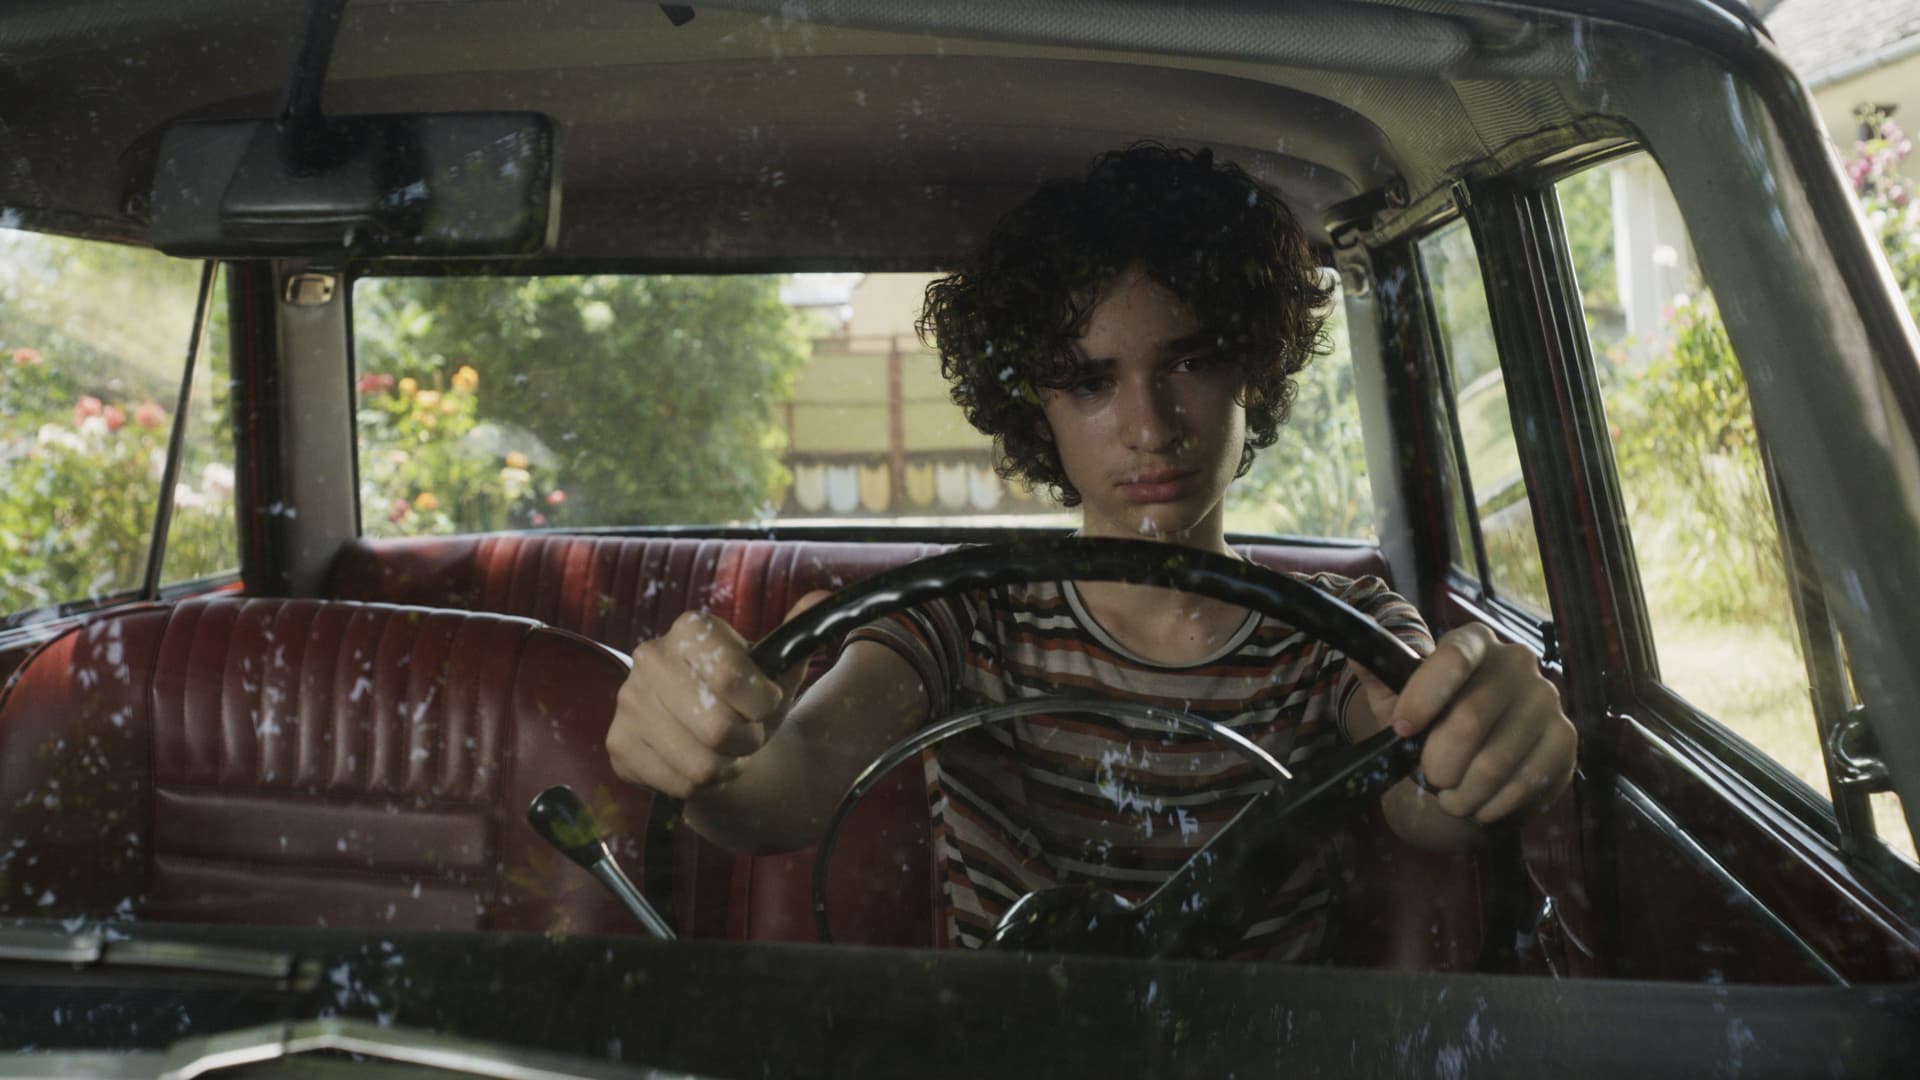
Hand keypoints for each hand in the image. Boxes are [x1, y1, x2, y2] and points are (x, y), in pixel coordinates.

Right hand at [607, 590, 830, 797]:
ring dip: (727, 765)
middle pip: (716, 726)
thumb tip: (821, 598)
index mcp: (691, 628)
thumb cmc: (747, 697)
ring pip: (700, 764)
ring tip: (727, 750)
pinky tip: (701, 764)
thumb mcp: (776, 668)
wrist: (708, 732)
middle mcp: (650, 656)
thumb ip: (797, 637)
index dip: (762, 702)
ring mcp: (628, 701)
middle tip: (748, 734)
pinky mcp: (618, 744)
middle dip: (747, 740)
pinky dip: (702, 785)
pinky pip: (677, 783)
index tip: (767, 703)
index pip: (730, 675)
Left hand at [1348, 623, 1575, 823]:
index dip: (1425, 696)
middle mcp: (1517, 662)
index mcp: (1474, 643)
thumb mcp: (1396, 698)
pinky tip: (1480, 804)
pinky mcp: (1564, 738)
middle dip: (1438, 762)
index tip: (1401, 729)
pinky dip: (1492, 805)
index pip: (1454, 658)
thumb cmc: (1431, 723)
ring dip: (1463, 793)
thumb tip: (1357, 653)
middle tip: (1429, 778)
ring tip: (1451, 797)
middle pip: (1470, 719)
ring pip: (1494, 761)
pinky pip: (1523, 783)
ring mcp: (1546, 699)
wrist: (1476, 760)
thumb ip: (1378, 676)